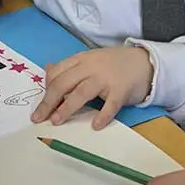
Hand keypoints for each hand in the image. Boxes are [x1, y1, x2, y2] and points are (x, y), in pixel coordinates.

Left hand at [31, 46, 152, 129]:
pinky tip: (95, 125)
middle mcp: (91, 66)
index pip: (57, 73)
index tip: (40, 107)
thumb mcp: (90, 60)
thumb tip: (47, 69)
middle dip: (49, 102)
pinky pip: (110, 104)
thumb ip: (70, 66)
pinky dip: (103, 115)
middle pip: (64, 83)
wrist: (146, 62)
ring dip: (67, 107)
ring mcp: (107, 77)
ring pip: (82, 92)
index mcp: (82, 59)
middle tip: (39, 119)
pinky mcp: (122, 89)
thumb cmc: (115, 64)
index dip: (46, 91)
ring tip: (57, 121)